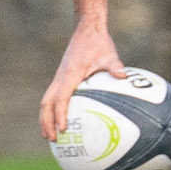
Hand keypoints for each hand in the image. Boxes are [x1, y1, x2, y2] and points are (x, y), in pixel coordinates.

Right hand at [39, 21, 126, 138]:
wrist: (86, 30)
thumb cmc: (98, 43)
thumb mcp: (109, 55)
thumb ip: (115, 66)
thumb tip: (124, 75)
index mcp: (70, 75)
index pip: (61, 99)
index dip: (60, 115)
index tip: (63, 129)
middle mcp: (60, 78)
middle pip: (46, 104)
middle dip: (46, 122)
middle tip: (52, 140)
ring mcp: (59, 78)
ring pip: (46, 101)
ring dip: (46, 118)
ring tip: (50, 136)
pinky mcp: (62, 77)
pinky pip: (54, 97)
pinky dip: (53, 110)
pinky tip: (62, 121)